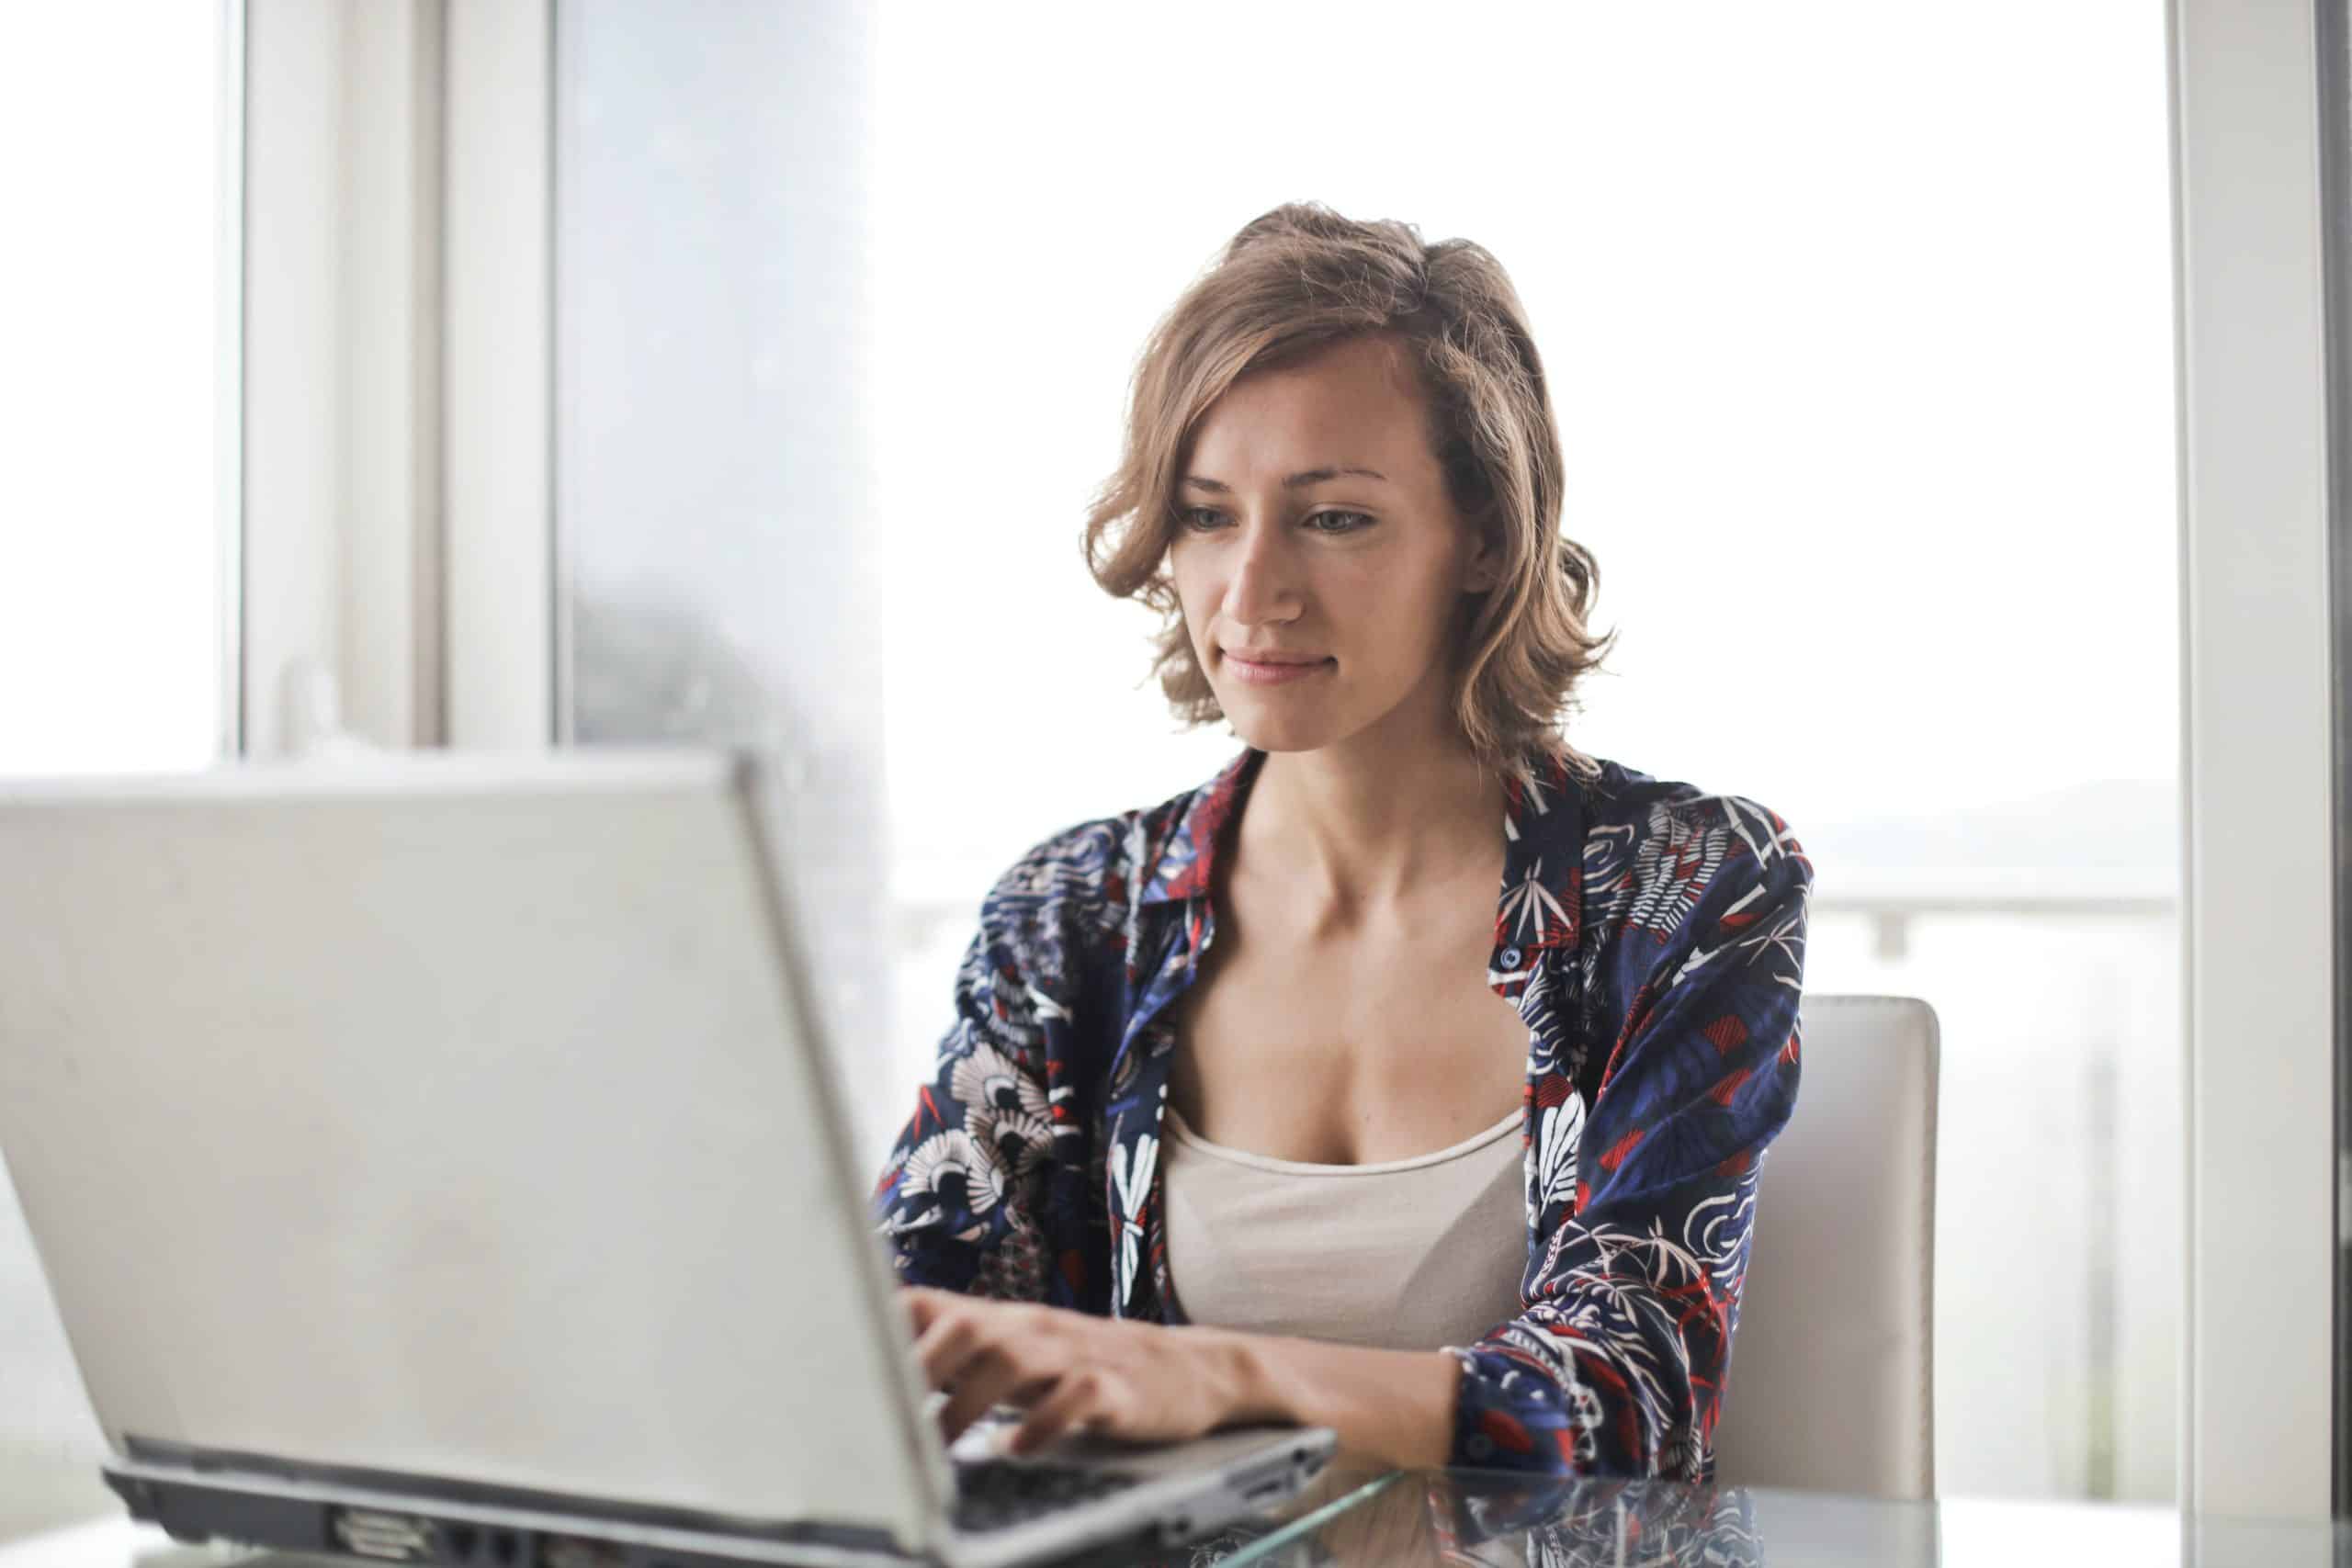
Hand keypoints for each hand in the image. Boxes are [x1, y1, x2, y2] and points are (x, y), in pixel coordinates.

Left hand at [902, 1287, 1254, 1455]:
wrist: (1188, 1369)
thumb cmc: (1085, 1368)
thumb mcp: (1020, 1356)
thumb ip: (959, 1360)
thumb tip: (880, 1378)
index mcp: (1002, 1321)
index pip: (931, 1304)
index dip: (883, 1328)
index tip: (841, 1364)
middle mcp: (1033, 1328)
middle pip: (966, 1325)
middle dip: (921, 1369)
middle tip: (889, 1417)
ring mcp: (1076, 1354)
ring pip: (1013, 1358)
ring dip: (969, 1404)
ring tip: (942, 1447)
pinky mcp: (1116, 1388)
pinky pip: (1076, 1397)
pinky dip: (1043, 1424)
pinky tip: (1018, 1449)